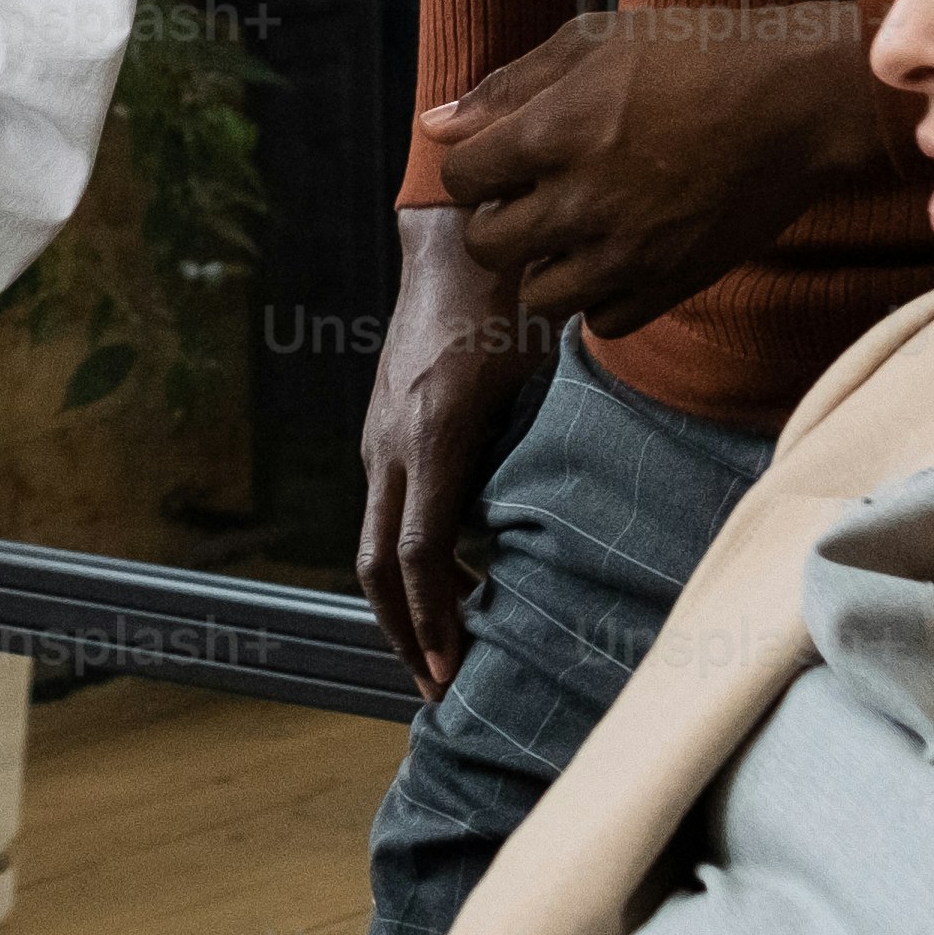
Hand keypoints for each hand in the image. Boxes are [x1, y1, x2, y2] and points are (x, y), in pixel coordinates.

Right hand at [356, 208, 540, 693]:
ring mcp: (378, 439)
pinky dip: (408, 563)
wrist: (454, 246)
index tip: (452, 670)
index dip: (434, 620)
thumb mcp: (537, 377)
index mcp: (432, 433)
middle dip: (404, 634)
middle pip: (378, 565)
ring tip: (441, 652)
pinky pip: (386, 514)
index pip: (418, 553)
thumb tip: (559, 533)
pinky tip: (449, 583)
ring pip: (374, 544)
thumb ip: (536, 451)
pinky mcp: (382, 434)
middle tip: (436, 688)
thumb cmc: (509, 303)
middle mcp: (391, 443)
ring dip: (403, 604)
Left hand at [419, 11, 912, 330]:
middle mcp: (580, 201)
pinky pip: (602, 322)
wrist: (800, 101)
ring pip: (537, 295)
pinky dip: (601, 297)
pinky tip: (620, 256)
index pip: (461, 178)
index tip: (506, 155)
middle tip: (537, 196)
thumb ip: (508, 86)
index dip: (477, 167)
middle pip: (487, 245)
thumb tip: (434, 126)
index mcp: (553, 133)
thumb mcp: (596, 41)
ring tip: (579, 231)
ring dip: (546, 265)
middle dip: (499, 220)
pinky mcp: (671, 284)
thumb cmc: (697, 54)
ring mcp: (627, 252)